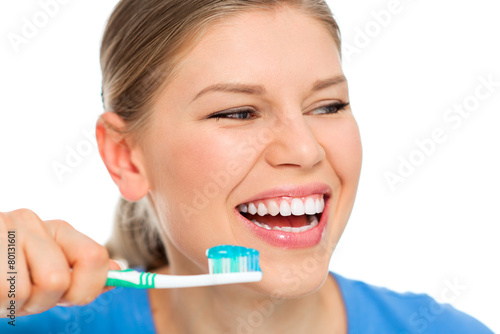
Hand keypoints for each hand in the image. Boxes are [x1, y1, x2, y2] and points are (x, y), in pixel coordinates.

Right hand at [0, 209, 116, 316]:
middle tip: (24, 296)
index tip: (69, 296)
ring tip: (3, 290)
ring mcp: (2, 230)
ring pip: (27, 291)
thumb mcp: (47, 270)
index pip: (95, 257)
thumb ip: (81, 270)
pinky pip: (3, 294)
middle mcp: (32, 222)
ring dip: (15, 305)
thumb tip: (117, 272)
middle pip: (59, 281)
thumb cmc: (8, 270)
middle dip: (42, 302)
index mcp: (58, 229)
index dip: (87, 287)